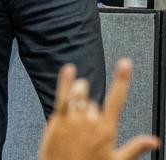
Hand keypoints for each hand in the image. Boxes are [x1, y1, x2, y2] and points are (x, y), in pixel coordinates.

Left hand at [37, 59, 159, 159]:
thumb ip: (135, 147)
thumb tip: (154, 141)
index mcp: (106, 130)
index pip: (117, 99)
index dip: (122, 79)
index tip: (125, 64)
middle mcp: (91, 122)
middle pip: (94, 102)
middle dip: (92, 109)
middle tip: (86, 126)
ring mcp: (73, 120)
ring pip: (80, 95)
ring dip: (81, 91)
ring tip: (81, 91)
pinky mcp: (57, 120)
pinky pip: (62, 96)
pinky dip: (65, 81)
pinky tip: (68, 69)